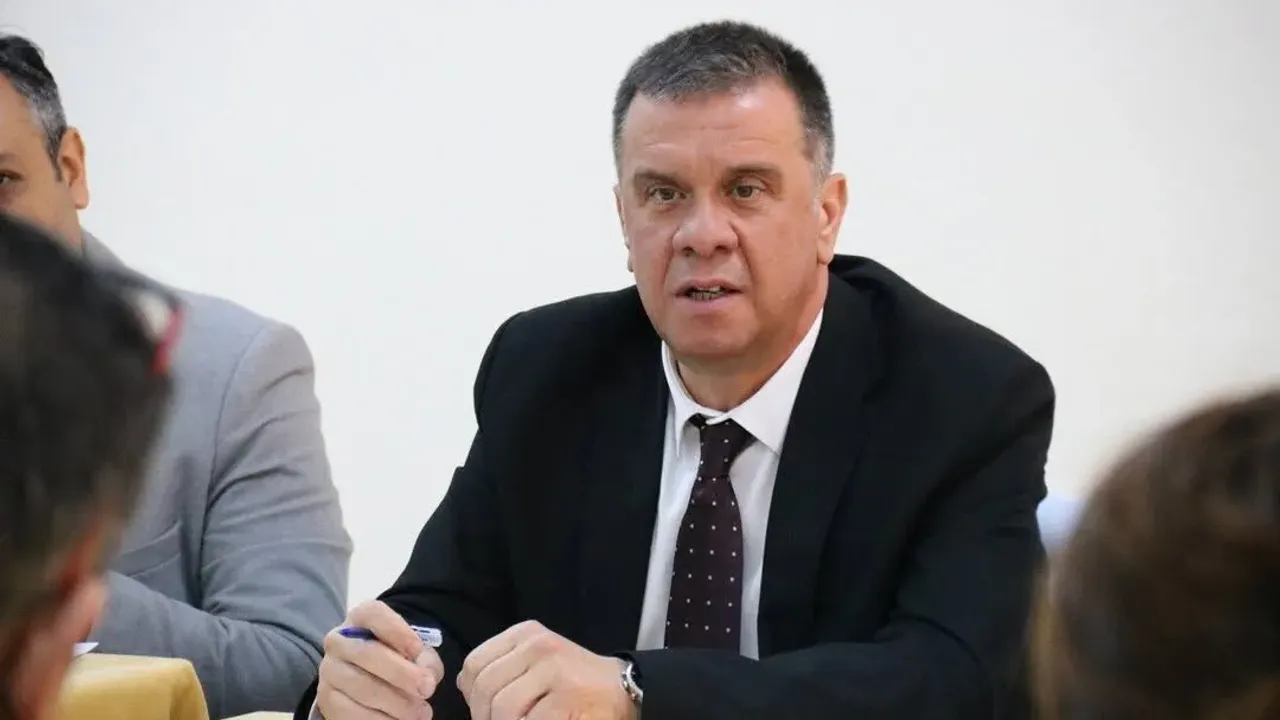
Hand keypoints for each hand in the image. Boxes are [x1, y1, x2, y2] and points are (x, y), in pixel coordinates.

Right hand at [316, 600, 444, 719]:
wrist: (367, 677)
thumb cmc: (395, 658)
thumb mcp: (413, 650)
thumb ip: (424, 658)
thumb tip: (426, 676)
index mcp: (360, 617)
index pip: (375, 615)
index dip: (398, 632)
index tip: (418, 651)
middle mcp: (338, 641)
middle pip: (367, 653)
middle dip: (402, 673)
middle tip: (427, 689)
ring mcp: (328, 671)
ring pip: (361, 687)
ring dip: (396, 703)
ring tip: (421, 713)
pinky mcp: (326, 699)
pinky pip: (352, 713)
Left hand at [457, 620, 635, 719]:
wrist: (622, 689)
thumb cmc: (573, 680)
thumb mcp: (535, 661)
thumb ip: (501, 668)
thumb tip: (463, 684)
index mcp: (525, 633)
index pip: (475, 664)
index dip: (471, 695)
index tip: (483, 711)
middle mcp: (538, 645)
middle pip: (485, 688)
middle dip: (485, 717)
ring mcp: (554, 669)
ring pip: (503, 708)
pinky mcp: (567, 696)